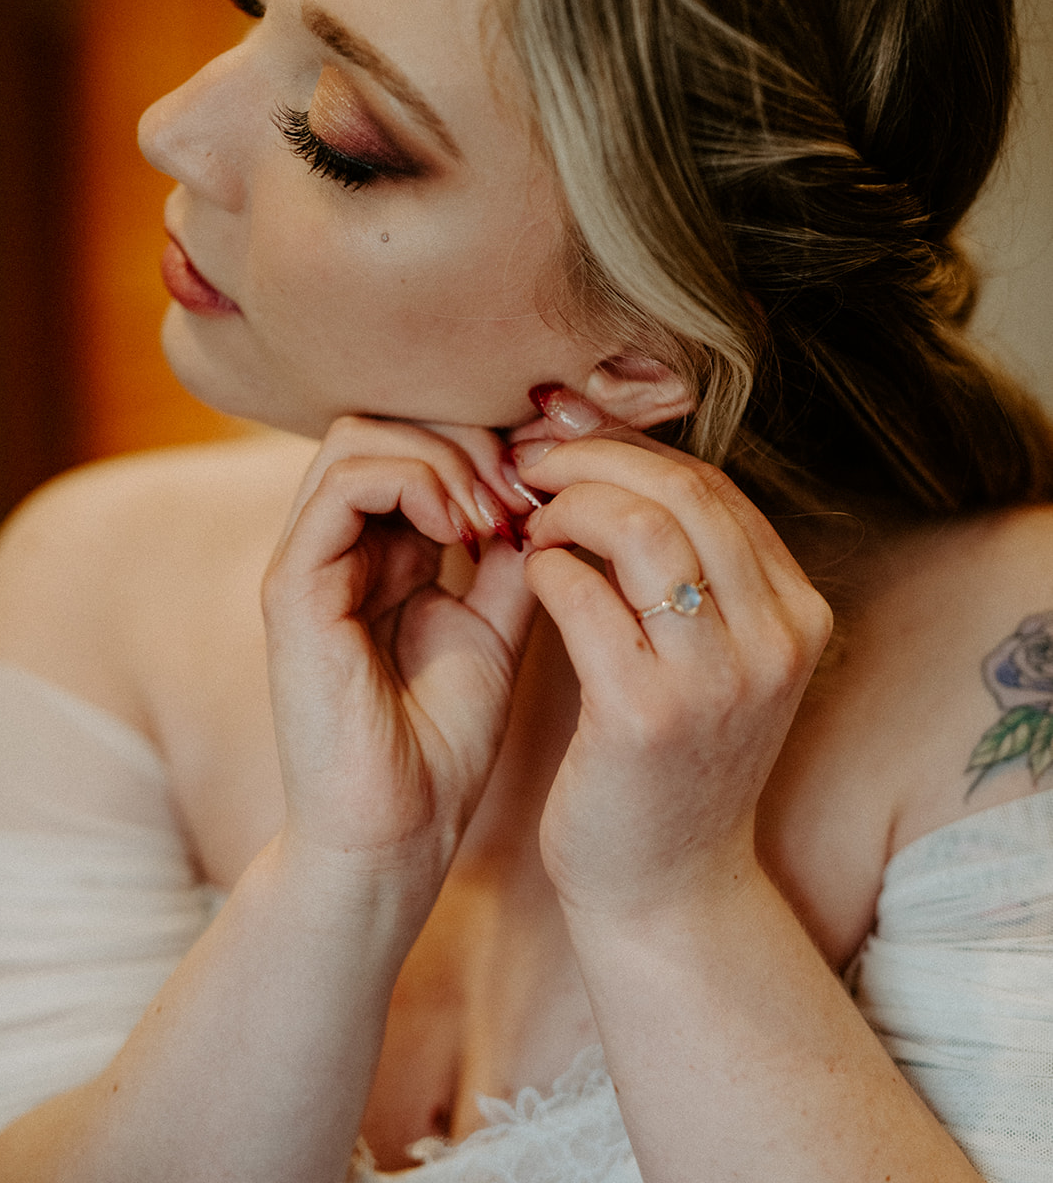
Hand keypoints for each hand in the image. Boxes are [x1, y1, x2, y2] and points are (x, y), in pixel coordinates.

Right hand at [262, 416, 538, 890]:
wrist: (397, 834)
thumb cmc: (443, 743)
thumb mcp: (498, 624)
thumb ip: (511, 553)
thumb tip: (544, 484)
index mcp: (380, 550)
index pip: (416, 441)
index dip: (486, 441)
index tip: (548, 482)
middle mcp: (337, 544)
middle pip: (386, 421)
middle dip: (467, 435)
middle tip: (524, 488)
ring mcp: (308, 561)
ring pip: (359, 435)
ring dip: (443, 454)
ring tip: (494, 512)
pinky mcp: (292, 586)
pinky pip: (343, 484)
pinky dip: (414, 482)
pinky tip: (464, 529)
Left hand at [512, 390, 832, 922]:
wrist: (665, 888)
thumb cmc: (673, 761)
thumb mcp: (713, 657)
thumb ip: (687, 567)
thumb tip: (612, 457)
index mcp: (797, 612)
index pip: (713, 485)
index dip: (630, 448)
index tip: (569, 439)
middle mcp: (775, 638)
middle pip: (681, 489)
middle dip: (592, 458)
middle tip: (531, 463)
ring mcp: (716, 678)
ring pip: (637, 525)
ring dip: (567, 505)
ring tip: (531, 522)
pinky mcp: (645, 714)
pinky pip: (583, 593)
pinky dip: (545, 566)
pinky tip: (528, 573)